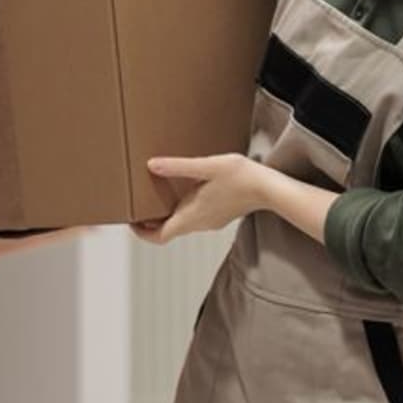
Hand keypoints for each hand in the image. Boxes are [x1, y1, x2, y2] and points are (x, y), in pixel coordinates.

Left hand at [132, 154, 265, 244]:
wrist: (271, 189)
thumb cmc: (243, 178)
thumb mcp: (207, 167)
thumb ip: (178, 166)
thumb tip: (152, 165)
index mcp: (191, 217)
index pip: (159, 236)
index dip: (142, 232)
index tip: (131, 221)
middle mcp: (199, 224)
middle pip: (168, 230)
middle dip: (151, 221)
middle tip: (139, 205)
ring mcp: (211, 221)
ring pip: (181, 224)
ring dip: (168, 215)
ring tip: (159, 196)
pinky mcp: (220, 215)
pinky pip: (195, 217)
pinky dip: (183, 210)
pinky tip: (186, 191)